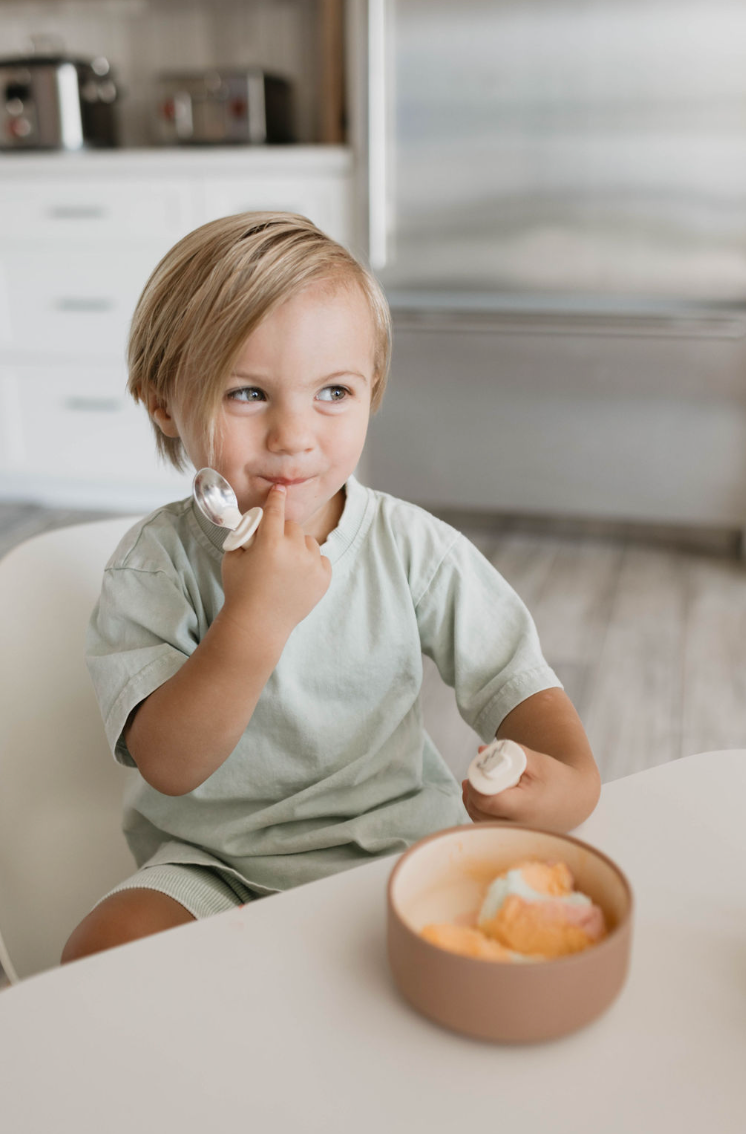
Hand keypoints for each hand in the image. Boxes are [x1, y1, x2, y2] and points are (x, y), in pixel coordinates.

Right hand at [220, 483, 331, 637]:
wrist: (258, 624)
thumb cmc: (240, 589)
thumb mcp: (233, 557)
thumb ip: (245, 534)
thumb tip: (256, 518)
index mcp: (270, 543)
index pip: (276, 510)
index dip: (277, 498)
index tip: (280, 489)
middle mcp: (294, 551)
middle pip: (292, 526)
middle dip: (282, 532)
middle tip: (272, 547)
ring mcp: (312, 566)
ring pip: (309, 541)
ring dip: (299, 547)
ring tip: (285, 565)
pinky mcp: (324, 579)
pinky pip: (320, 558)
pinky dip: (311, 563)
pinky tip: (297, 575)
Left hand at [461, 744, 585, 832]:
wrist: (576, 800)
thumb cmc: (556, 778)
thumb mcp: (536, 760)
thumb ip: (507, 752)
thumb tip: (480, 751)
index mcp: (524, 807)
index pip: (487, 800)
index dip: (476, 785)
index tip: (477, 771)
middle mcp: (519, 826)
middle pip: (479, 811)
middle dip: (472, 791)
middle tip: (474, 774)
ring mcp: (515, 835)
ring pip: (480, 821)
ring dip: (473, 802)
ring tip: (477, 784)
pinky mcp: (513, 837)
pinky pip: (487, 826)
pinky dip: (480, 811)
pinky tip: (482, 798)